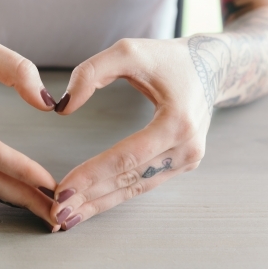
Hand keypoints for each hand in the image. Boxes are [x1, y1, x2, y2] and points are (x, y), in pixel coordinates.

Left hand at [51, 38, 210, 229]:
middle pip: (129, 180)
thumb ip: (91, 73)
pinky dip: (116, 194)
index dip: (92, 175)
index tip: (62, 190)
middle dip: (90, 197)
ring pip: (135, 188)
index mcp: (177, 122)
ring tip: (69, 217)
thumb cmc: (168, 58)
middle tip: (56, 214)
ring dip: (101, 203)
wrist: (211, 67)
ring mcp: (187, 160)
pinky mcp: (181, 164)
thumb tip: (63, 108)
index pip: (126, 157)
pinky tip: (93, 204)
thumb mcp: (128, 51)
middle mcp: (186, 148)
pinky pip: (143, 183)